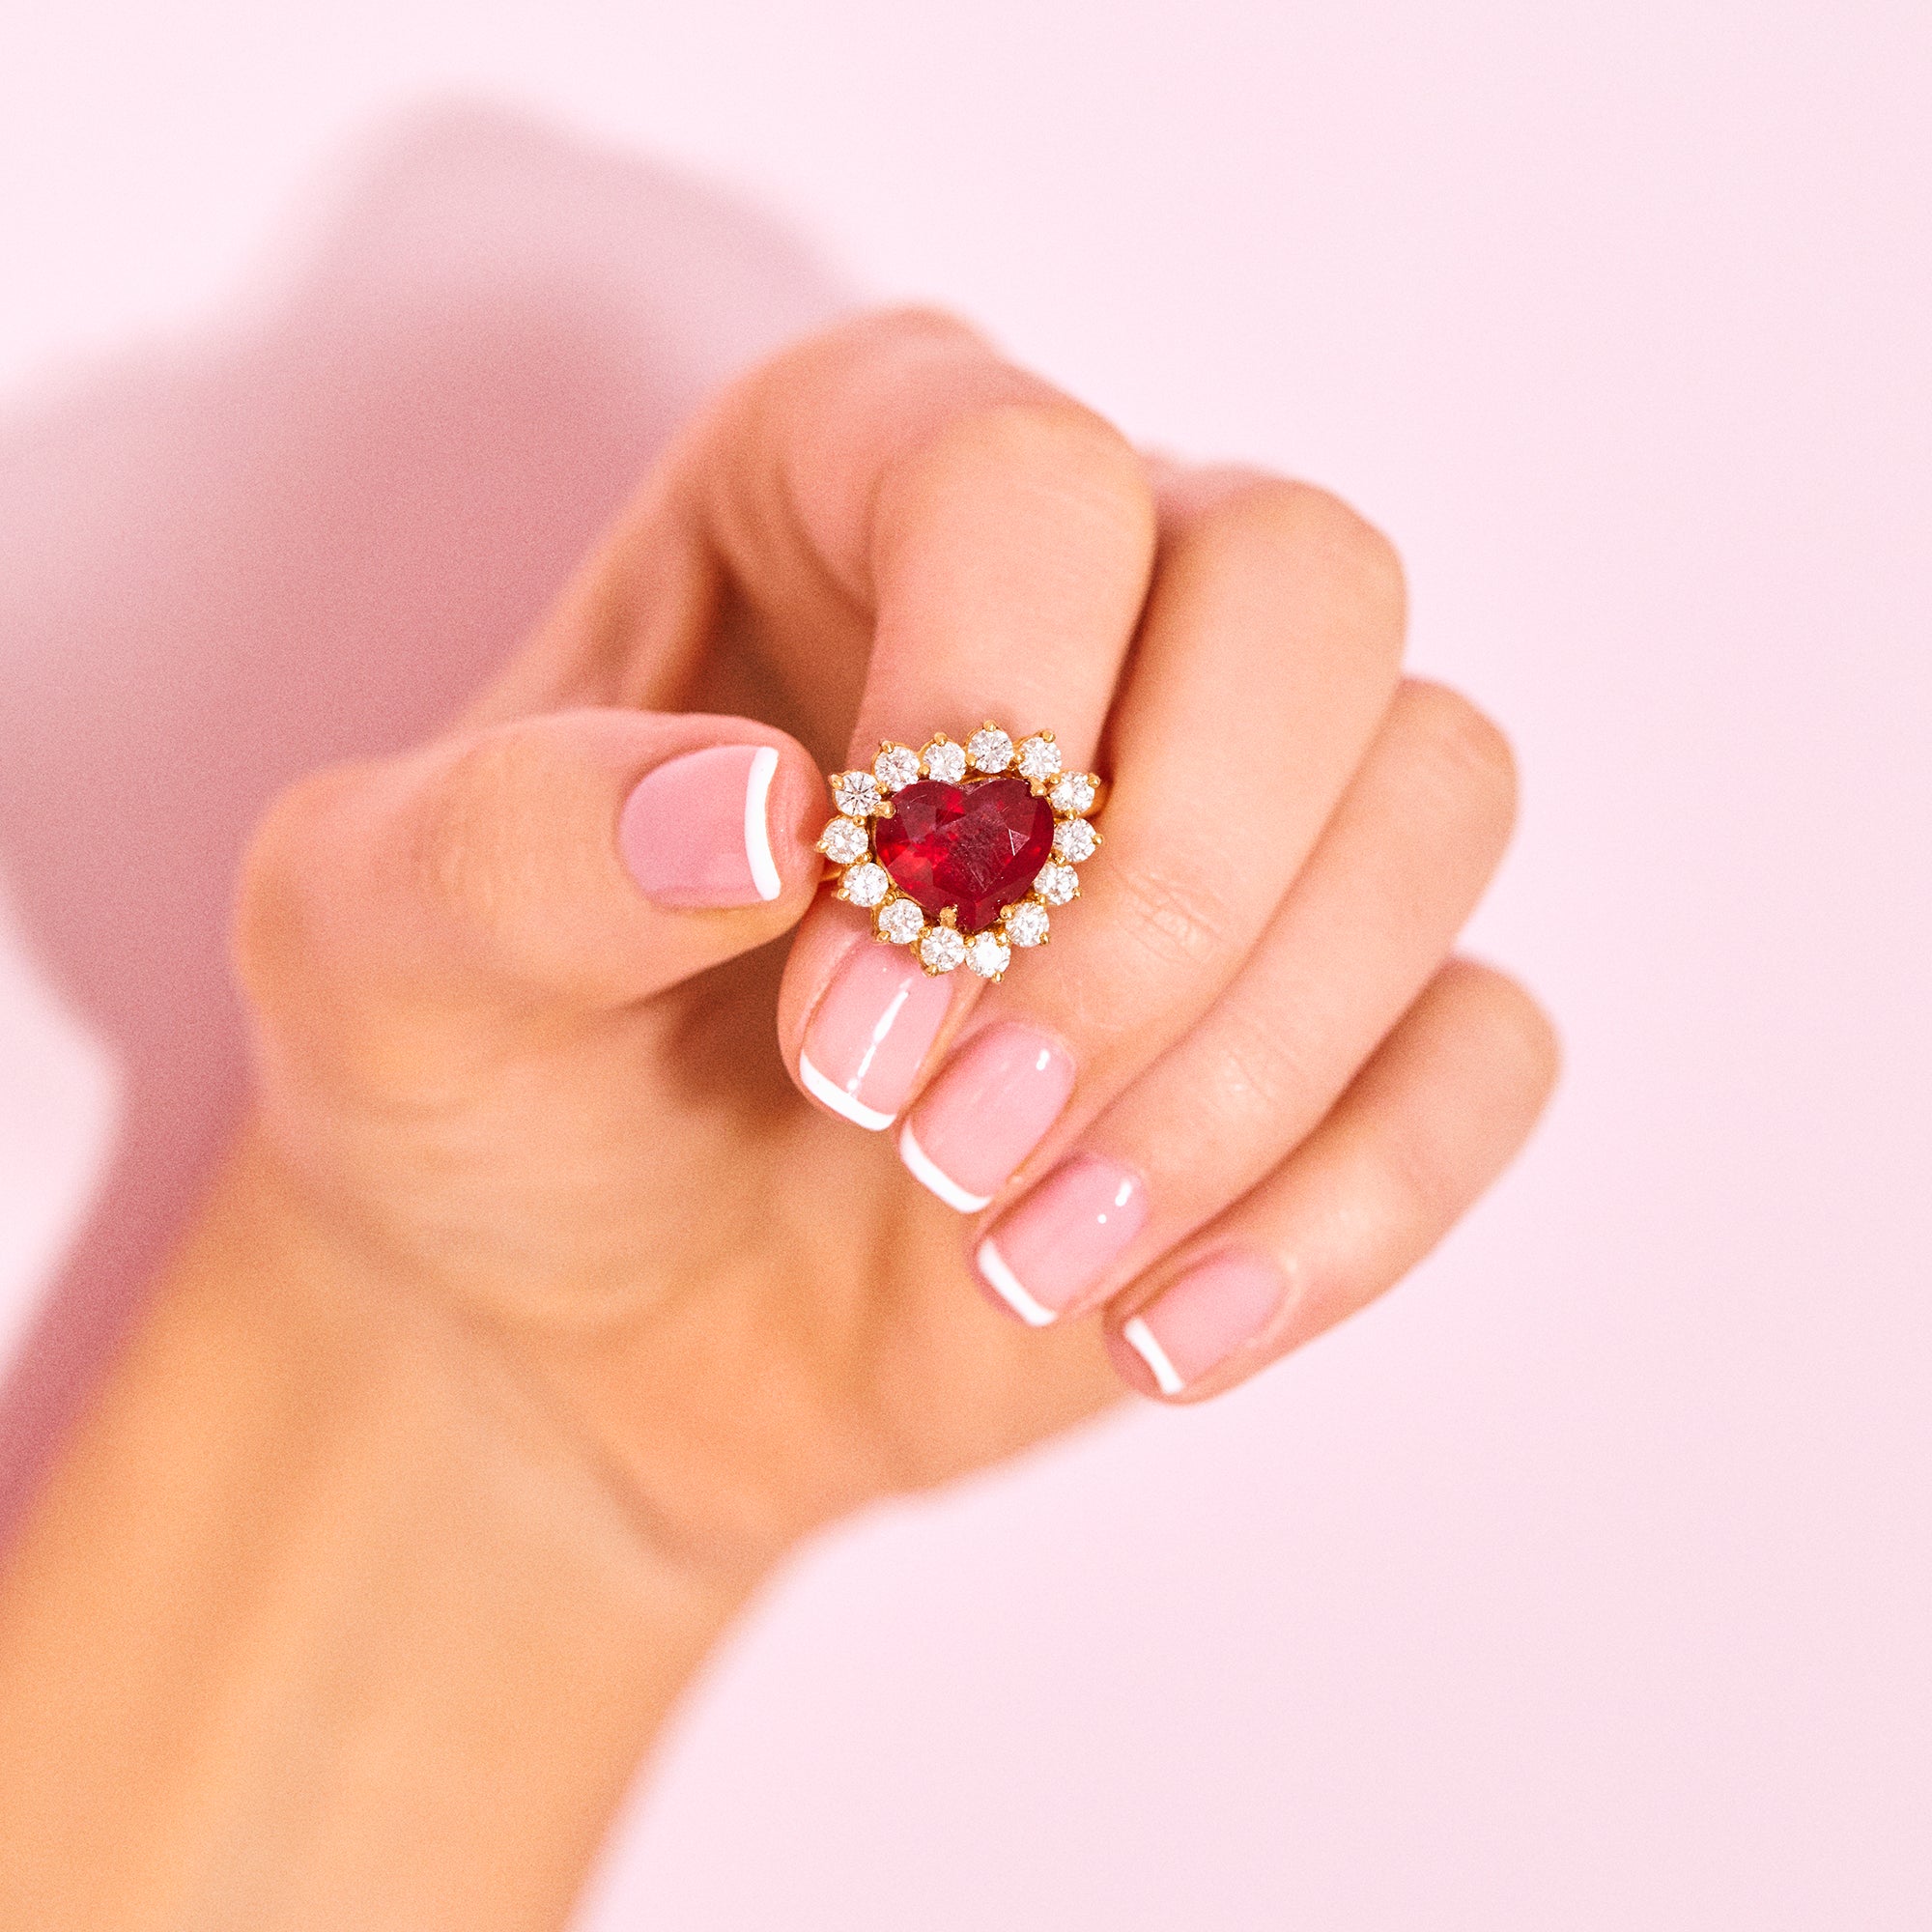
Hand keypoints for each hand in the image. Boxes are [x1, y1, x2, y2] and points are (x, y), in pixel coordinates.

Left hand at [236, 308, 1555, 1578]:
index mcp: (859, 493)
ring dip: (1243, 1067)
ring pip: (1437, 797)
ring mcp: (1247, 810)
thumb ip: (518, 847)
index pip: (1029, 481)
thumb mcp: (387, 950)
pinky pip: (1486, 1045)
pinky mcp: (1341, 1019)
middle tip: (941, 1128)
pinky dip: (1351, 1208)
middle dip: (1150, 899)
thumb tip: (765, 821)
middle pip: (1308, 591)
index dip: (975, 724)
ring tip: (1015, 1247)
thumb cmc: (489, 1081)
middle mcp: (1099, 604)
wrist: (588, 1321)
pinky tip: (1153, 1336)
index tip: (840, 1007)